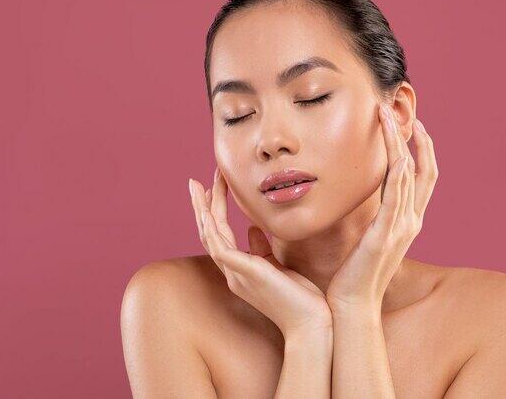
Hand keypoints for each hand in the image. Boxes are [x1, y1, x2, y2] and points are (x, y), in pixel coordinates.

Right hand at [188, 170, 332, 337]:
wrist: (311, 323)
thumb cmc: (301, 298)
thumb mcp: (278, 267)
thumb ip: (262, 249)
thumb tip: (253, 228)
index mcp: (240, 270)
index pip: (219, 236)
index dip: (212, 213)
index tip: (211, 188)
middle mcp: (232, 273)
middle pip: (208, 234)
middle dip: (200, 206)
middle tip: (194, 182)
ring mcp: (235, 275)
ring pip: (210, 237)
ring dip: (203, 210)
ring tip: (199, 186)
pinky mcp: (244, 275)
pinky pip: (220, 248)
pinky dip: (213, 228)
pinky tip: (210, 210)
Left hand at [326, 103, 438, 311]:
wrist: (352, 305)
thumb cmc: (354, 274)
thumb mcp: (369, 240)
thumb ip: (373, 218)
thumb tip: (361, 198)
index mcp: (407, 221)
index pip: (422, 177)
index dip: (421, 150)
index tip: (410, 126)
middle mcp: (411, 221)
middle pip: (424, 170)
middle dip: (417, 139)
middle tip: (402, 113)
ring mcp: (402, 228)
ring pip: (409, 175)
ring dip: (400, 143)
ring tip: (387, 118)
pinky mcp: (386, 235)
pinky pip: (397, 196)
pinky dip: (399, 172)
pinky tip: (396, 152)